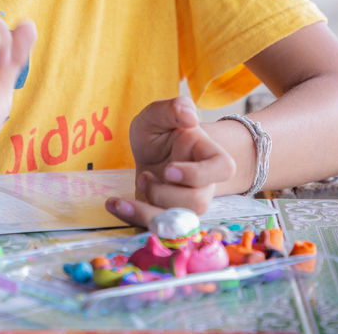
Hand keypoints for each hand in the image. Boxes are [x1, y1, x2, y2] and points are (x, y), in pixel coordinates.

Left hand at [105, 96, 235, 227]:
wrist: (151, 151)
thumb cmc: (161, 131)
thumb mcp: (158, 114)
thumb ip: (173, 108)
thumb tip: (190, 115)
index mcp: (209, 156)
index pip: (223, 169)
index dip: (198, 174)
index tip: (170, 168)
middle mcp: (203, 185)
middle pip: (197, 202)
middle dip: (165, 193)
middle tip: (146, 175)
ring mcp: (186, 204)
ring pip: (178, 222)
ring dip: (149, 208)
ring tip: (137, 183)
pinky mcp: (166, 216)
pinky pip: (156, 229)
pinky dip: (132, 217)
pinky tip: (114, 204)